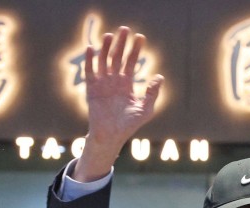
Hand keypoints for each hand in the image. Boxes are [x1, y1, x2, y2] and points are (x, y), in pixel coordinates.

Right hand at [73, 26, 163, 181]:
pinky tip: (92, 48)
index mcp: (126, 84)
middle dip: (122, 43)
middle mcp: (114, 81)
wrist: (111, 136)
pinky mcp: (91, 89)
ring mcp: (102, 84)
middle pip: (118, 57)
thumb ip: (152, 93)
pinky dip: (90, 60)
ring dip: (106, 48)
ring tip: (110, 35)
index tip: (140, 38)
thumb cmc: (129, 125)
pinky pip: (90, 71)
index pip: (131, 62)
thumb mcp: (145, 109)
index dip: (135, 50)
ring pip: (104, 61)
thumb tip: (159, 76)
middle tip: (125, 29)